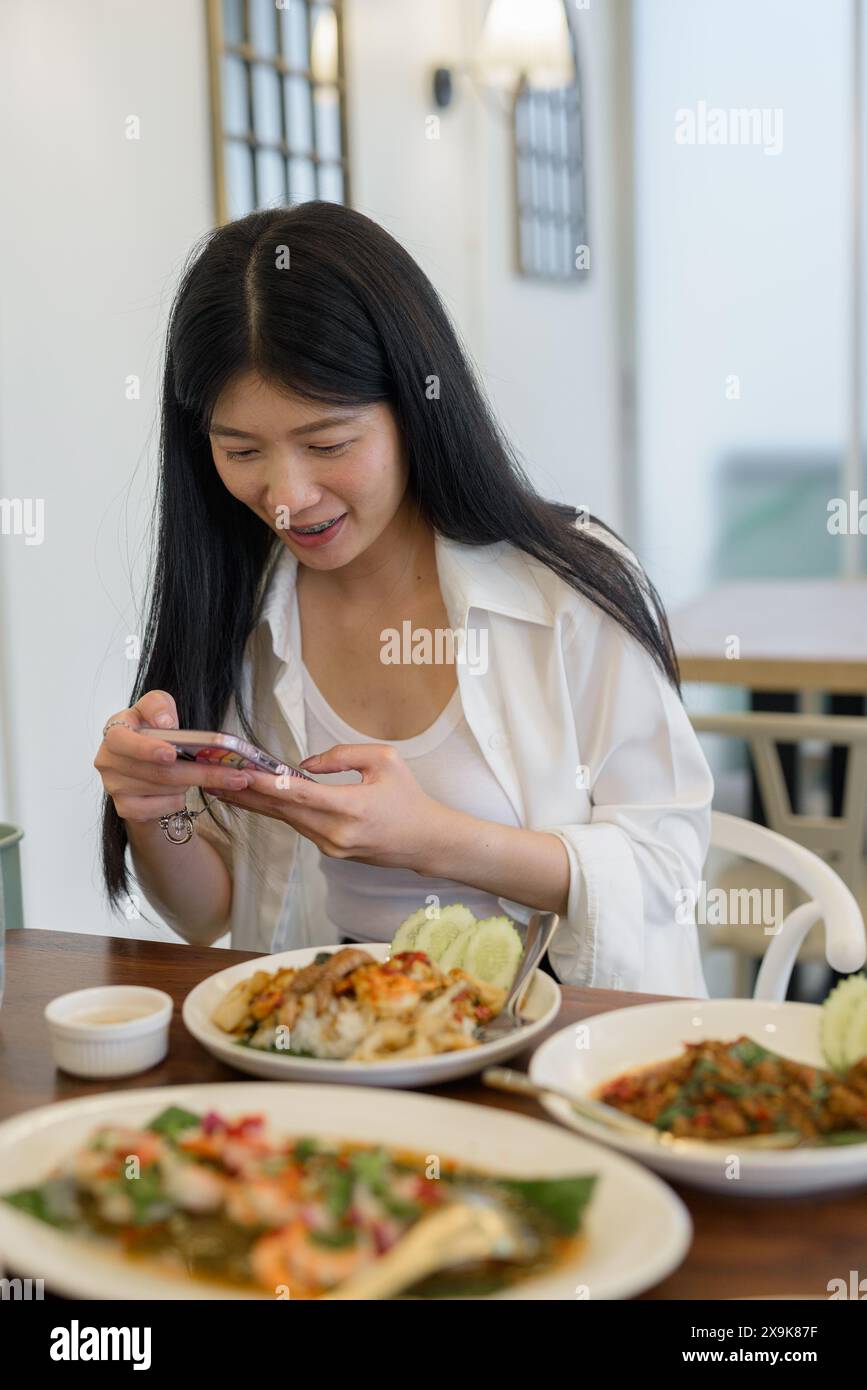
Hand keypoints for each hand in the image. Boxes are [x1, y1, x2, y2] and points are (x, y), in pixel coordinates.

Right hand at [94, 690, 253, 825]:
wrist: (143, 764)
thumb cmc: (152, 732)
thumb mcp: (156, 709)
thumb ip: (159, 706)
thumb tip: (167, 723)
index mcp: (114, 731)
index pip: (122, 739)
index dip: (146, 748)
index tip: (171, 753)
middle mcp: (108, 760)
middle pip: (157, 771)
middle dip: (200, 773)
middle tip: (235, 776)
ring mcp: (114, 787)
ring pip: (164, 789)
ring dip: (192, 784)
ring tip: (210, 776)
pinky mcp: (125, 808)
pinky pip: (160, 809)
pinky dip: (177, 801)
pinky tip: (182, 792)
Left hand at [213, 743, 450, 869]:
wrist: (425, 841)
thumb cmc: (408, 797)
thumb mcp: (385, 760)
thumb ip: (342, 755)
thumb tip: (303, 764)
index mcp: (352, 807)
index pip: (300, 794)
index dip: (267, 784)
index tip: (239, 774)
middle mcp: (336, 832)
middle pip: (282, 811)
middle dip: (247, 794)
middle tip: (214, 778)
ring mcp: (331, 846)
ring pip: (286, 820)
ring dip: (256, 804)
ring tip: (226, 787)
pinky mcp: (330, 851)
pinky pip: (299, 826)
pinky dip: (278, 811)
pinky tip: (257, 800)